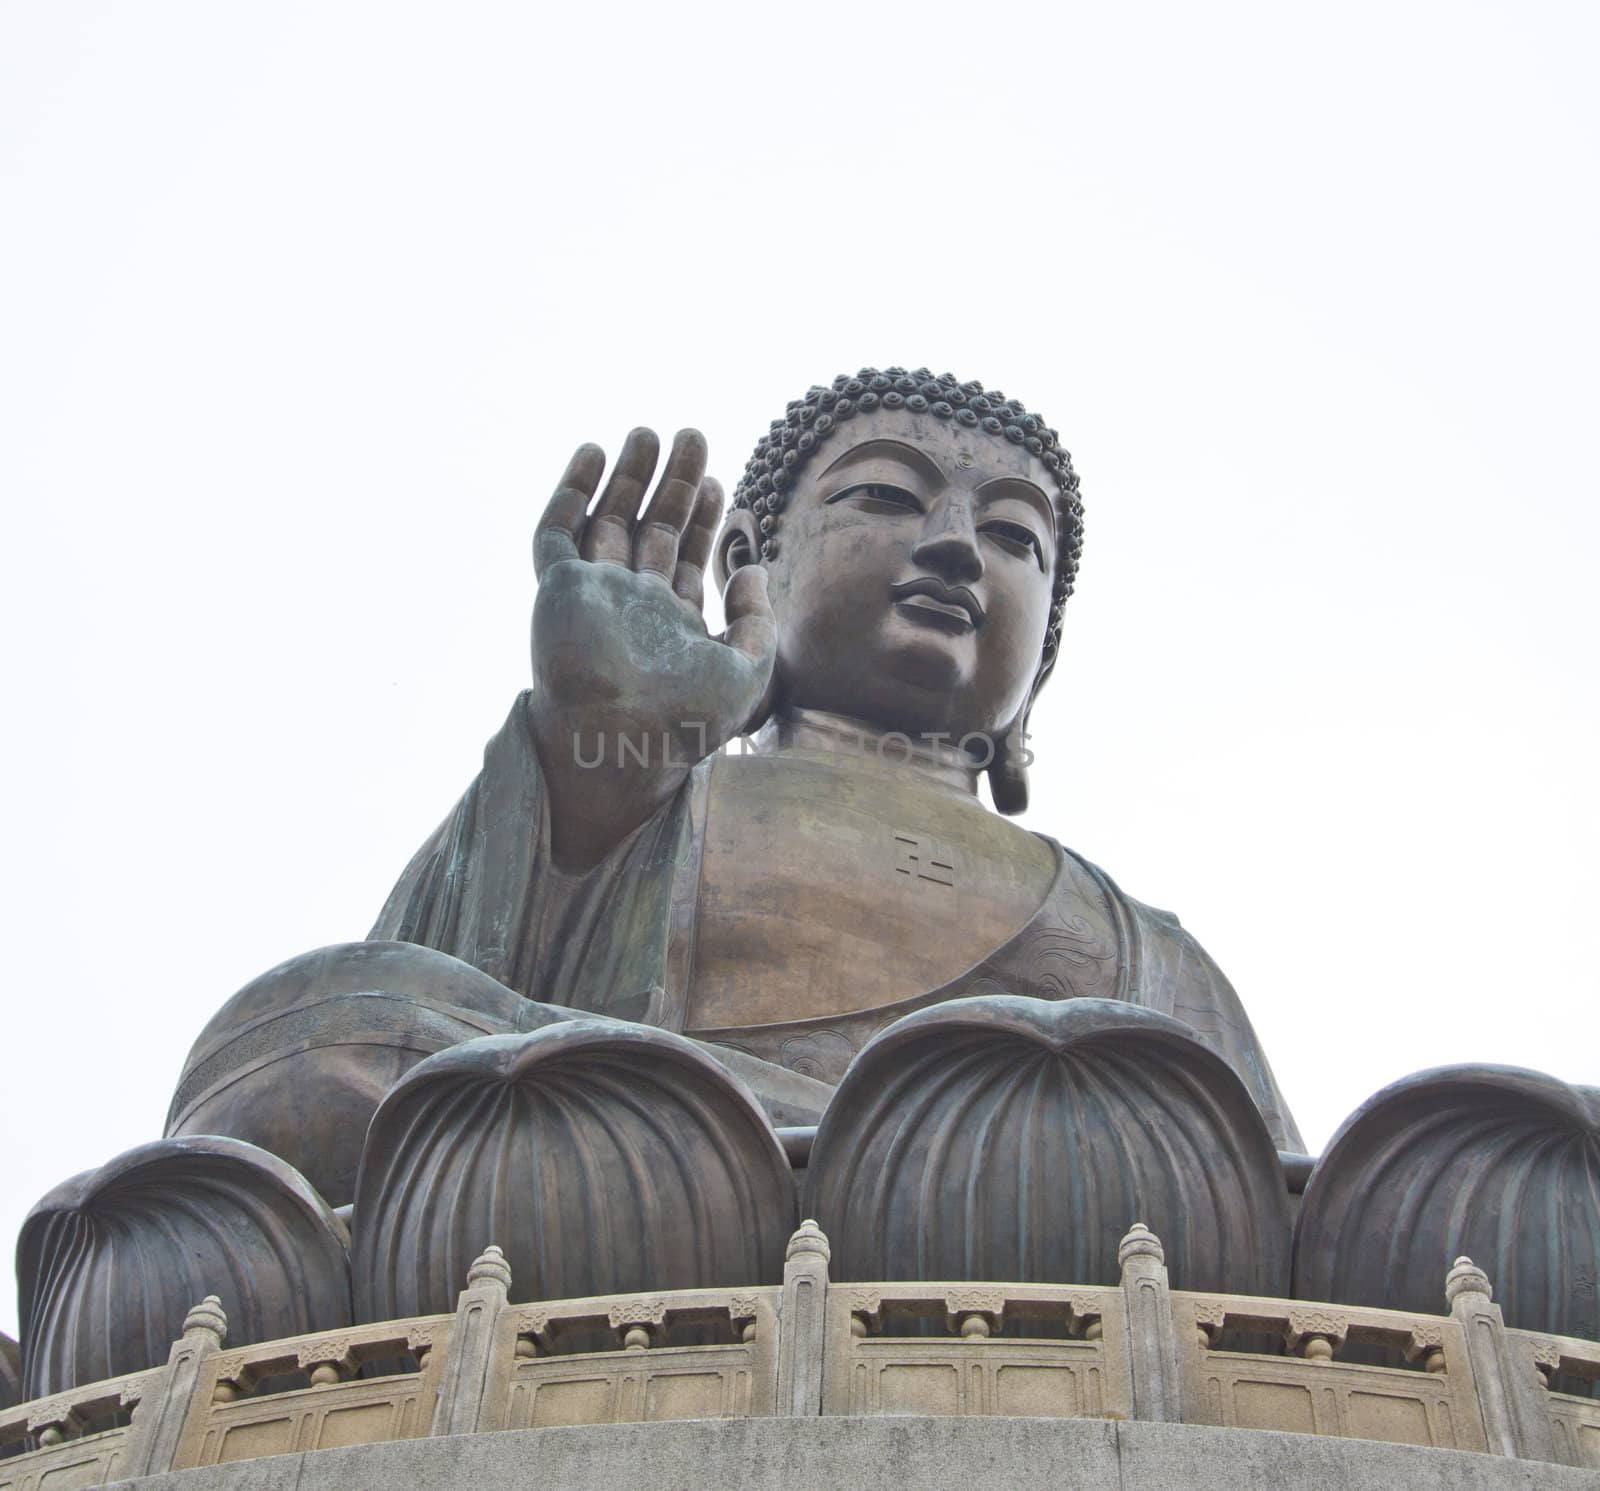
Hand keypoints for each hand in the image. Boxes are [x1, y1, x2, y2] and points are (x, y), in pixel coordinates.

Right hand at [528, 428, 775, 867]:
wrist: (621, 741)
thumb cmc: (685, 721)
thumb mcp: (747, 672)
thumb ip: (757, 622)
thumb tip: (756, 570)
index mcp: (671, 626)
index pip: (685, 557)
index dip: (703, 518)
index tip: (718, 482)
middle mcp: (630, 606)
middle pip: (650, 529)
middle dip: (671, 484)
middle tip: (691, 436)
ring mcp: (592, 596)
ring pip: (607, 521)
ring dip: (627, 476)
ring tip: (649, 432)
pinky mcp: (558, 589)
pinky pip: (557, 533)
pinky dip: (570, 492)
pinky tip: (591, 454)